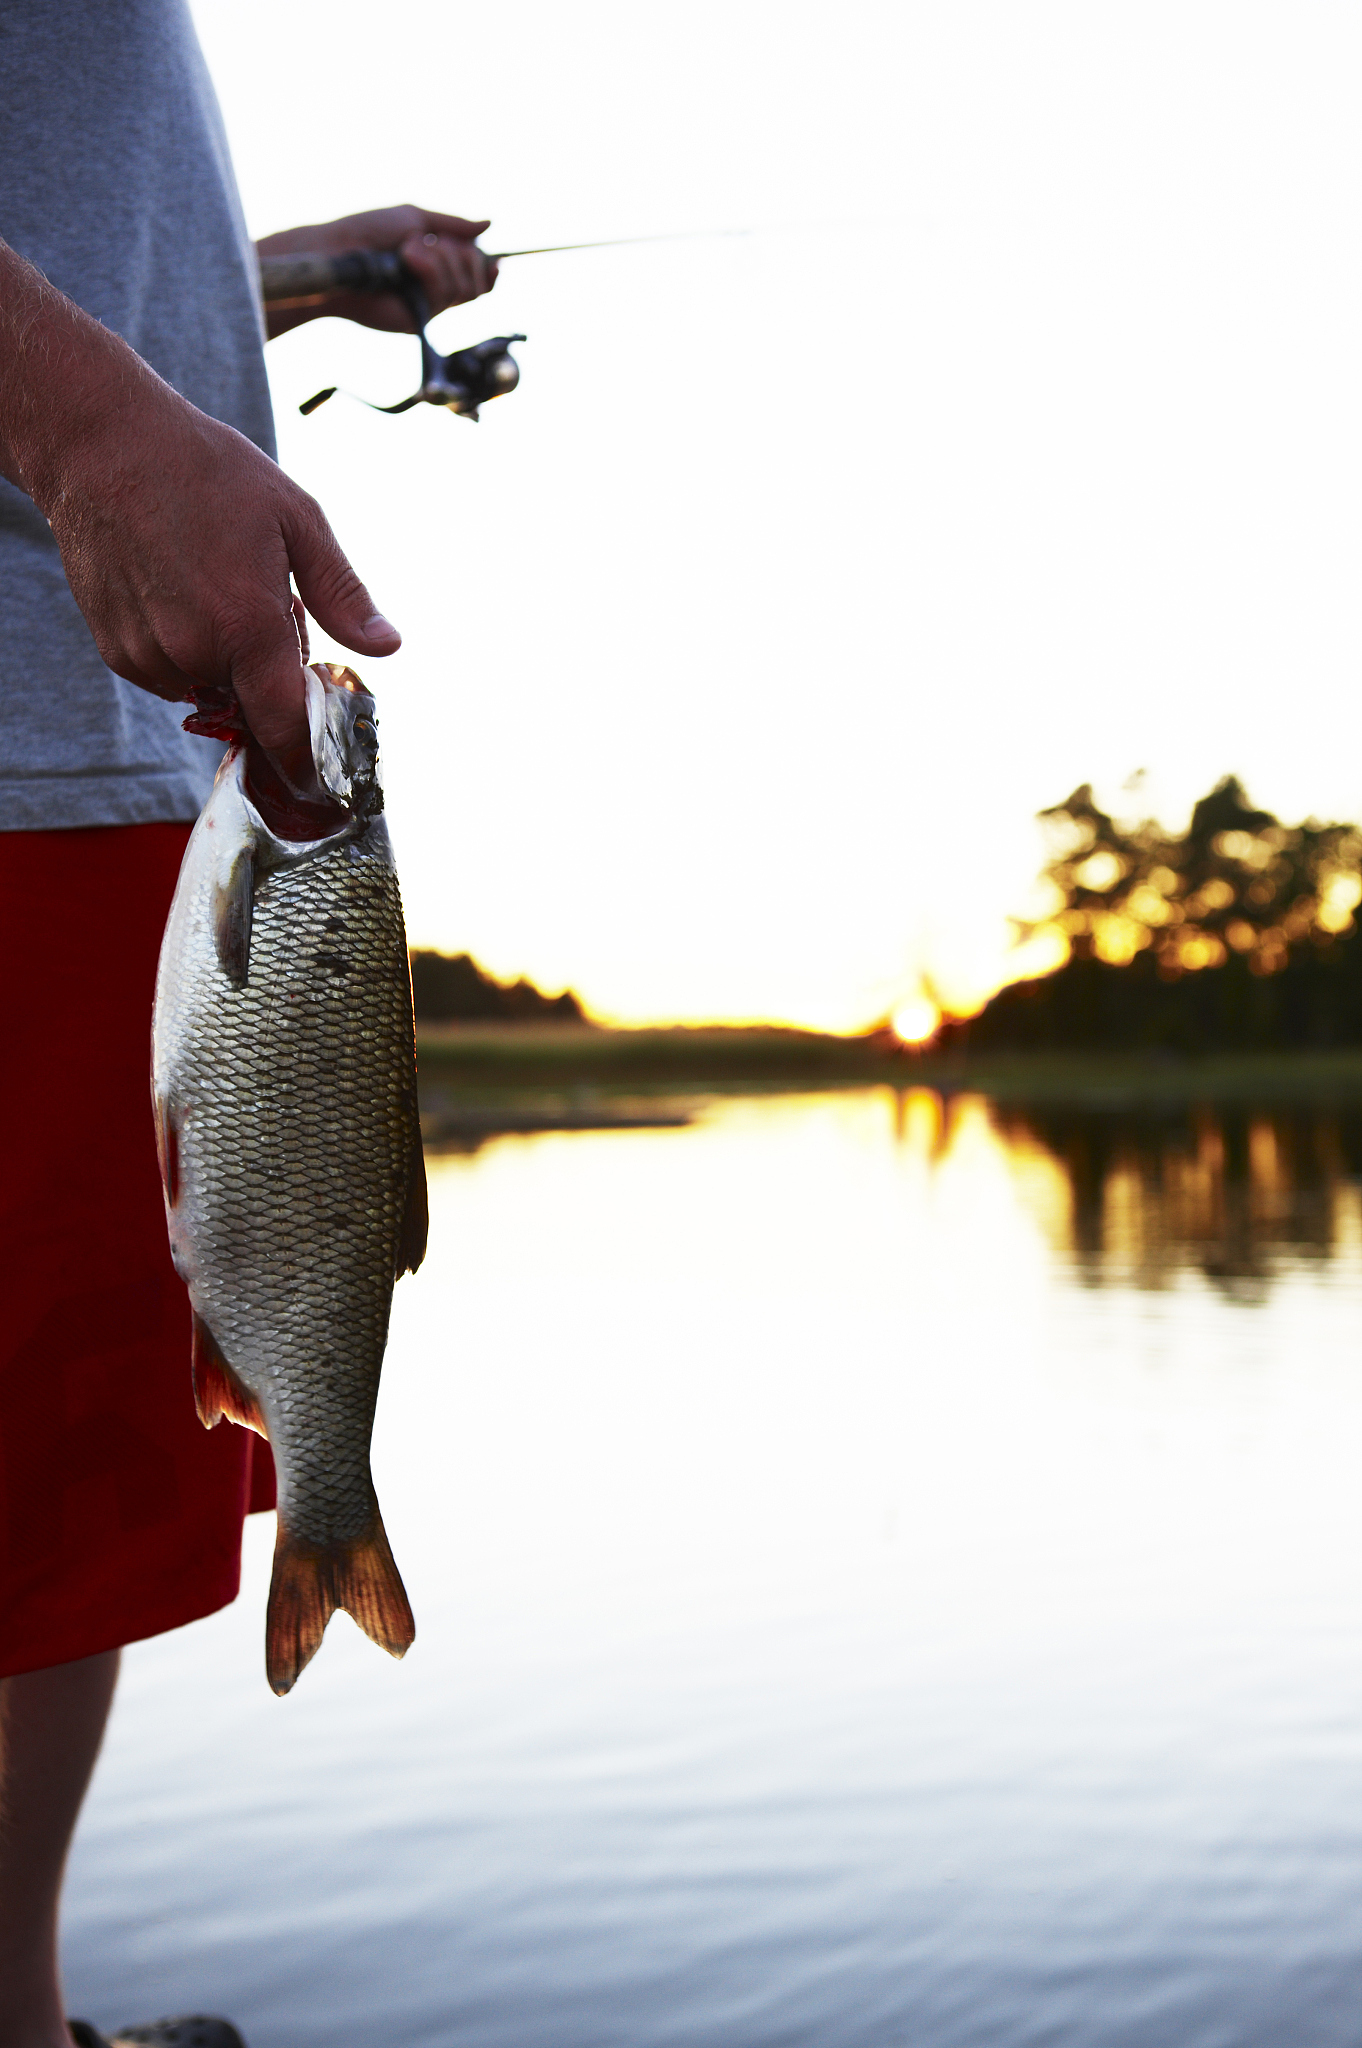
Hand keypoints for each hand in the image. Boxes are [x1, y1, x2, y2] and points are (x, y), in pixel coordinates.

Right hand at [0, 257, 397, 756]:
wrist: (103, 446)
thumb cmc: (208, 472)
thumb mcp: (296, 518)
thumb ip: (343, 594)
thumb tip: (387, 646)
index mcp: (248, 625)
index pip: (284, 727)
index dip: (305, 757)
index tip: (319, 777)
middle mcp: (194, 651)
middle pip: (250, 702)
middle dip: (267, 672)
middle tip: (262, 601)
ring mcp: (149, 655)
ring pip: (207, 688)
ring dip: (222, 659)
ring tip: (213, 584)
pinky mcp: (116, 651)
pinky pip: (167, 674)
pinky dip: (181, 649)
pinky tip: (177, 590)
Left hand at [259, 206, 498, 339]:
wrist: (341, 252)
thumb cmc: (369, 232)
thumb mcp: (416, 218)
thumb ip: (453, 225)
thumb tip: (489, 224)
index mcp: (439, 268)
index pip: (478, 278)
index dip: (488, 270)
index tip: (493, 260)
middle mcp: (436, 291)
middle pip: (476, 282)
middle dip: (460, 256)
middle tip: (429, 243)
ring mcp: (427, 307)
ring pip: (463, 288)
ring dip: (438, 259)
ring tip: (407, 249)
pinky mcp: (417, 319)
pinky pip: (444, 296)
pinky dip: (429, 269)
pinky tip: (407, 257)